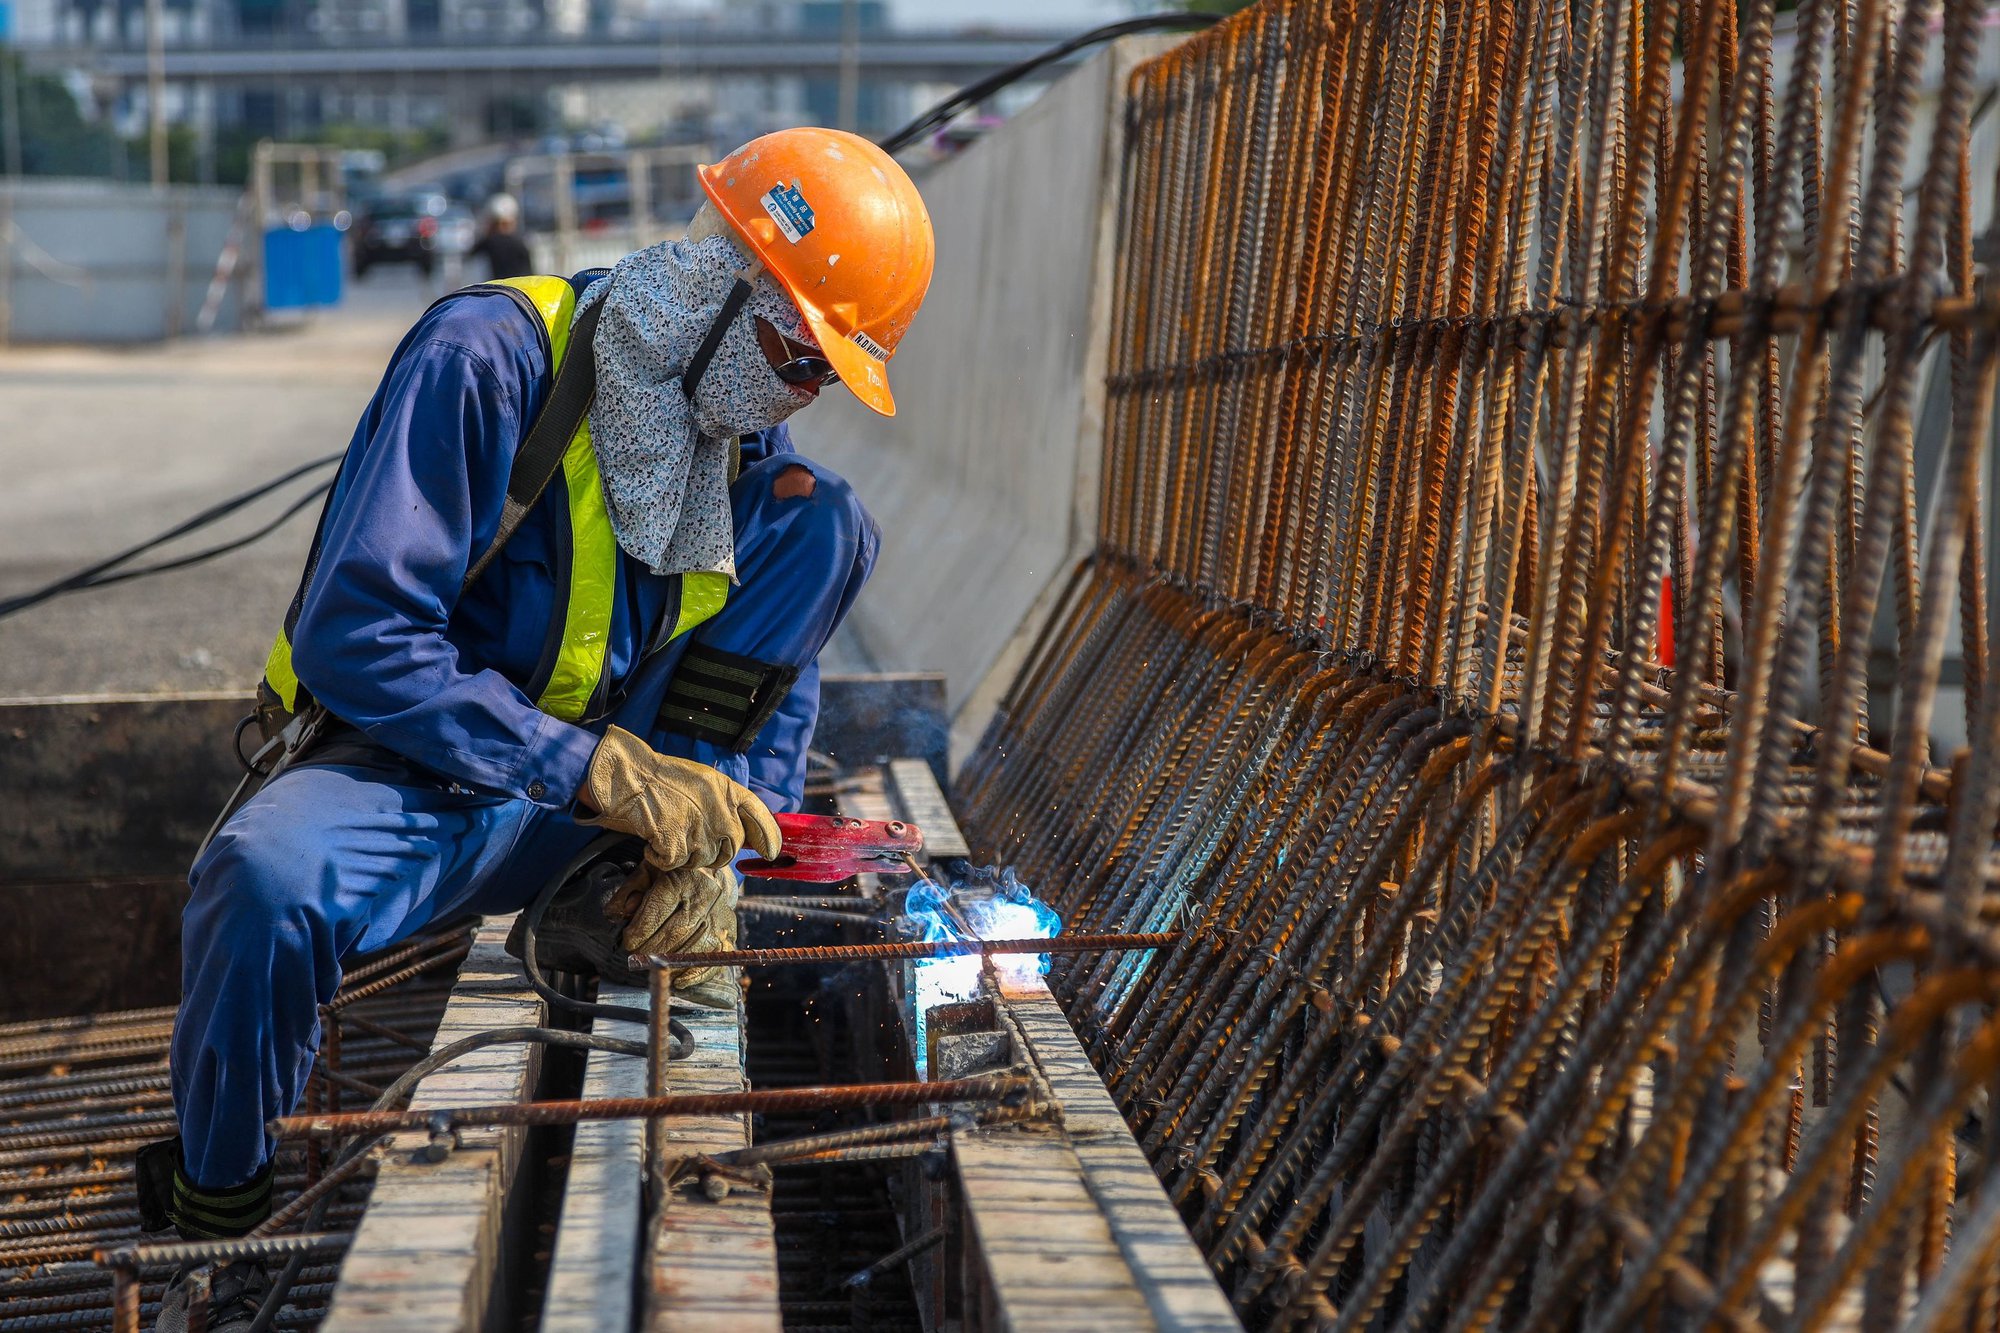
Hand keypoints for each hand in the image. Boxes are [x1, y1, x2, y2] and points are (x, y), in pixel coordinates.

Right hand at [581, 726, 780, 869]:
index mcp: (727, 791)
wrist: (630, 777)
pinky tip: (653, 842)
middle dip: (715, 854)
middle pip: (731, 849)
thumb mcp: (705, 782)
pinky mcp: (676, 843)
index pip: (759, 817)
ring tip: (669, 835)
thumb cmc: (664, 780)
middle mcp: (719, 811)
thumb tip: (745, 835)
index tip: (772, 853)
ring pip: (703, 860)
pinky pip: (675, 864)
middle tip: (692, 844)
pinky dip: (661, 858)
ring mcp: (699, 828)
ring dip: (686, 856)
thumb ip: (726, 804)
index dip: (769, 837)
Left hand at [614, 859, 735, 965]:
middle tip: (637, 958)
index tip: (628, 942)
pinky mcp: (729, 930)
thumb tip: (616, 915)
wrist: (708, 871)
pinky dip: (697, 973)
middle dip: (651, 950)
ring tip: (654, 966)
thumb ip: (628, 892)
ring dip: (670, 963)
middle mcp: (704, 895)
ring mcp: (719, 915)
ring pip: (694, 947)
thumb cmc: (672, 875)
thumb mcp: (646, 873)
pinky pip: (716, 957)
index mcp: (680, 879)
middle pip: (675, 932)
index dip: (639, 931)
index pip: (658, 909)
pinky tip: (680, 980)